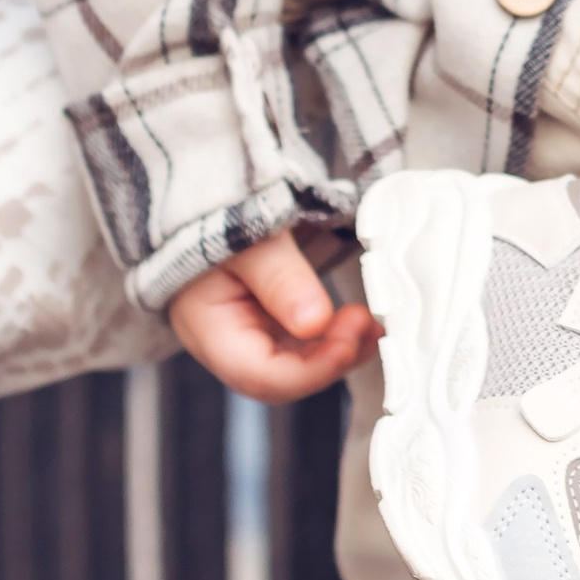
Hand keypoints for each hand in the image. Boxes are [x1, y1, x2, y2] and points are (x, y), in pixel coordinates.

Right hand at [169, 227, 381, 402]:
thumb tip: (315, 323)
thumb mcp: (252, 241)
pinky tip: (360, 322)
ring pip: (299, 367)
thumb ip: (281, 279)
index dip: (310, 371)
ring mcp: (250, 338)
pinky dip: (336, 339)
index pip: (259, 375)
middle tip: (365, 324)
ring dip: (340, 351)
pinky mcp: (271, 327)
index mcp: (208, 329)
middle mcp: (228, 344)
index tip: (347, 344)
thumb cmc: (220, 218)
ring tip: (371, 323)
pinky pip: (306, 347)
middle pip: (283, 379)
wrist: (212, 200)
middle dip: (330, 360)